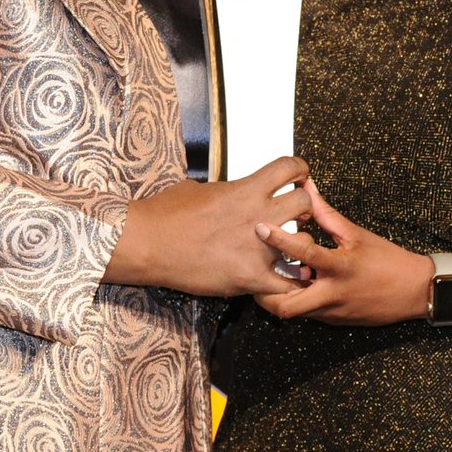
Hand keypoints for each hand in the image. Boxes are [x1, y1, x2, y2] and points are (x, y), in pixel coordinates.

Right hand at [107, 155, 314, 296]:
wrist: (146, 243)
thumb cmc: (164, 213)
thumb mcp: (198, 188)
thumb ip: (224, 189)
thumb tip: (227, 189)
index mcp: (245, 189)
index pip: (290, 168)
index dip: (299, 170)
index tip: (298, 177)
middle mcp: (257, 215)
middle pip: (305, 203)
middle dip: (304, 209)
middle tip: (295, 217)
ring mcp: (256, 249)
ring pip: (304, 243)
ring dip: (299, 246)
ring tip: (288, 251)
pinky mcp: (250, 278)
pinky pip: (287, 283)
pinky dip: (289, 283)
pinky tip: (283, 281)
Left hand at [252, 178, 435, 325]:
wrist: (414, 292)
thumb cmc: (388, 260)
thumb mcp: (357, 234)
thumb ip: (327, 214)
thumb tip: (307, 188)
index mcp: (340, 267)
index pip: (304, 252)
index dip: (279, 240)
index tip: (260, 228)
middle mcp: (332, 294)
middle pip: (285, 305)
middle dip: (263, 293)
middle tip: (255, 272)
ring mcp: (331, 311)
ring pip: (293, 312)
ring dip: (277, 296)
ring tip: (271, 277)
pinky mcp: (333, 320)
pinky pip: (306, 313)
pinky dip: (295, 299)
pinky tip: (292, 284)